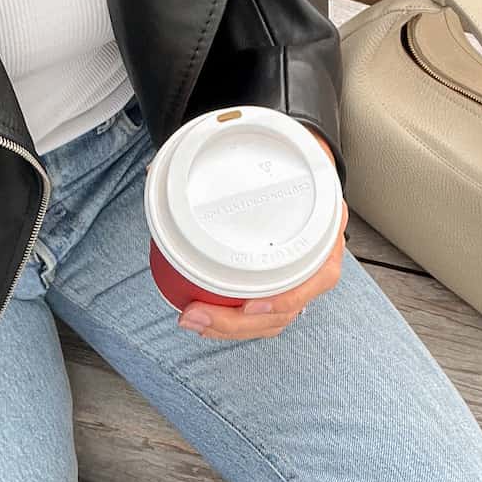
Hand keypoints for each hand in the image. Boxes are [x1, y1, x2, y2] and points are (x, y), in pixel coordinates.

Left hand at [178, 130, 346, 340]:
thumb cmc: (286, 162)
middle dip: (238, 323)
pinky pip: (262, 317)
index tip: (252, 305)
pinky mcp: (280, 287)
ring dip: (231, 328)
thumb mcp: (269, 152)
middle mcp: (317, 261)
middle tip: (196, 314)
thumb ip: (223, 159)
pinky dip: (234, 323)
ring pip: (272, 321)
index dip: (286, 297)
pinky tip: (204, 320)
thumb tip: (154, 170)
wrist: (303, 161)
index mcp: (326, 230)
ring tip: (193, 320)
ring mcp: (300, 278)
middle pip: (286, 309)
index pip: (318, 277)